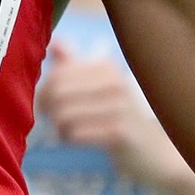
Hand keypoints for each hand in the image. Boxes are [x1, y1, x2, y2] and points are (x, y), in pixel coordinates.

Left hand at [39, 41, 180, 187]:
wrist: (152, 152)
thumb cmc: (118, 117)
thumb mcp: (99, 86)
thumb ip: (74, 65)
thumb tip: (54, 43)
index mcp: (107, 67)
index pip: (57, 75)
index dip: (42, 92)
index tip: (44, 106)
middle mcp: (115, 82)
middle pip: (57, 94)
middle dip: (47, 110)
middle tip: (52, 121)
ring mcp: (120, 107)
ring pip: (63, 116)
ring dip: (58, 128)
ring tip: (65, 131)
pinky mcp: (120, 133)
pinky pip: (75, 134)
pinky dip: (68, 139)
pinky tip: (75, 140)